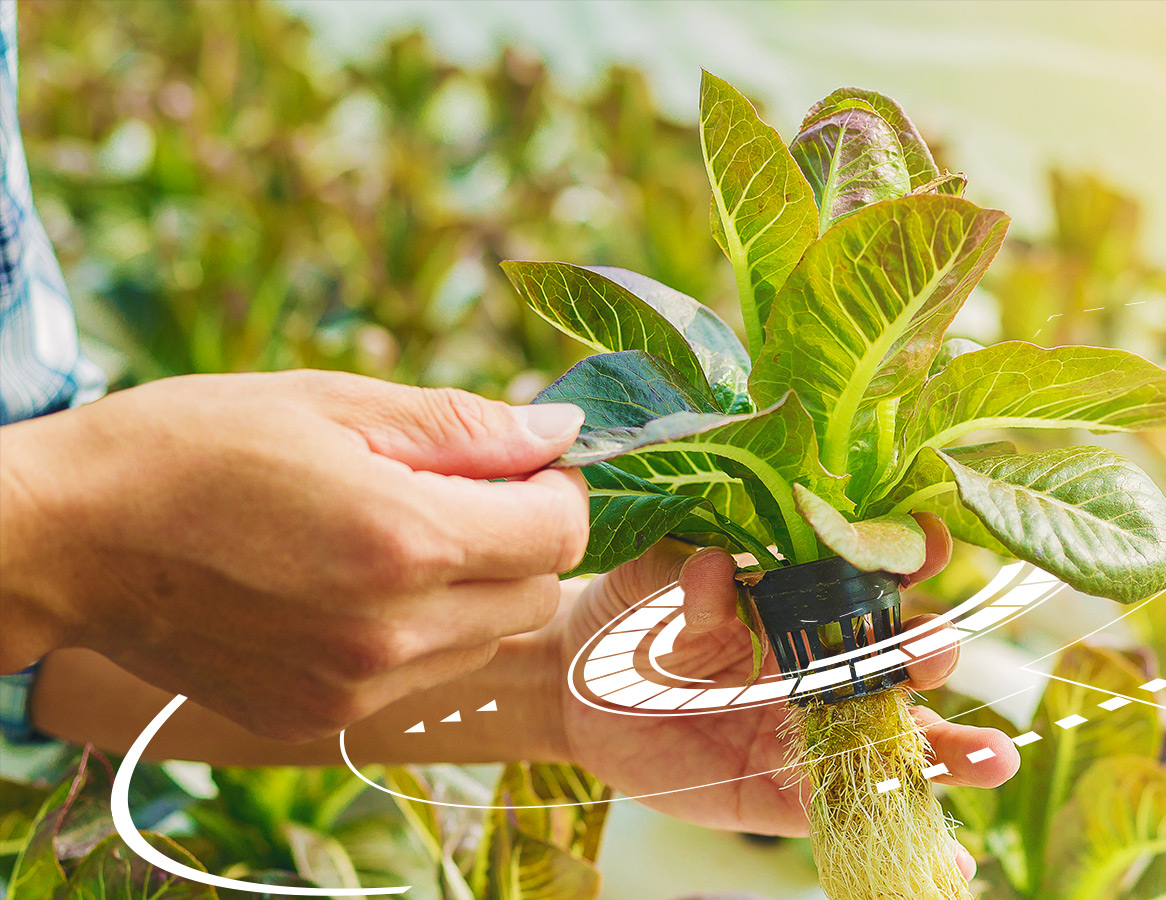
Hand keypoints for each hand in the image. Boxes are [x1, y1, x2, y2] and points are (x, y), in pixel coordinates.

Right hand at [0, 370, 588, 740]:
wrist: (66, 538)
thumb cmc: (194, 447)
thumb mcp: (334, 402)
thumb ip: (466, 425)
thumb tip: (565, 431)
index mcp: (405, 541)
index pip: (560, 532)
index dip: (551, 488)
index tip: (513, 463)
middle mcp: (391, 631)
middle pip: (536, 592)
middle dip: (516, 539)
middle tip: (445, 492)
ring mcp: (354, 687)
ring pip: (485, 640)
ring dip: (469, 589)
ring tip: (383, 537)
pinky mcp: (320, 720)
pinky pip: (419, 675)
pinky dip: (412, 632)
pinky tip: (340, 588)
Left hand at [546, 525, 1018, 852]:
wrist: (574, 686)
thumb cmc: (626, 614)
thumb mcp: (649, 582)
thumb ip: (686, 575)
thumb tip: (714, 568)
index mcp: (803, 598)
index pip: (874, 575)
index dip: (907, 559)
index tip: (925, 546)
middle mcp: (823, 664)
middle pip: (900, 663)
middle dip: (931, 656)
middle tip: (934, 656)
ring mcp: (811, 733)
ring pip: (896, 745)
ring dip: (953, 754)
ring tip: (995, 761)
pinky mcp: (785, 795)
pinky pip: (847, 817)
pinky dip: (901, 838)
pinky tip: (954, 865)